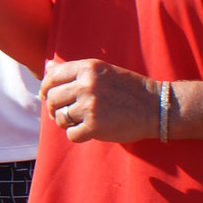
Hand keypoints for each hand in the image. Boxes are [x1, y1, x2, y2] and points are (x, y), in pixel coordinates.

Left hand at [41, 59, 157, 141]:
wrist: (156, 107)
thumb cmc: (128, 89)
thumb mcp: (103, 72)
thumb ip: (74, 71)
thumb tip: (47, 66)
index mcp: (88, 68)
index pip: (52, 77)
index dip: (45, 89)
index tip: (46, 96)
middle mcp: (86, 84)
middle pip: (52, 99)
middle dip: (54, 108)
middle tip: (64, 114)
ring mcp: (90, 105)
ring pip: (60, 118)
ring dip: (66, 123)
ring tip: (80, 121)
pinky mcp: (95, 126)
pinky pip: (71, 134)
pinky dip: (77, 135)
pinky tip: (89, 131)